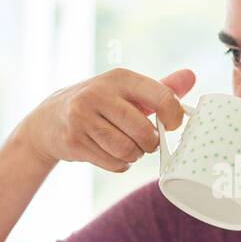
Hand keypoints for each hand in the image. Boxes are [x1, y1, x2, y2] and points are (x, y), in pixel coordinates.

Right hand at [17, 67, 194, 171]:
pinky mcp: (74, 140)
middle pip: (144, 131)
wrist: (49, 120)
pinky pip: (114, 163)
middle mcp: (99, 94)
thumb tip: (191, 76)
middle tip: (145, 141)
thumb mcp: (127, 91)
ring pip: (128, 150)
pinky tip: (111, 153)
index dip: (174, 117)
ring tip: (127, 146)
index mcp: (119, 77)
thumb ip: (160, 87)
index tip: (171, 125)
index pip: (161, 97)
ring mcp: (83, 117)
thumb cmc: (100, 105)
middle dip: (150, 142)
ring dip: (134, 155)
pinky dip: (120, 164)